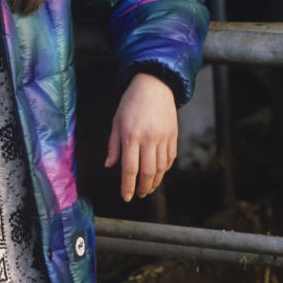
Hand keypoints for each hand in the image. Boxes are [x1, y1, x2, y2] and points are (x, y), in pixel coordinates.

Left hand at [104, 72, 177, 201]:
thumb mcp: (116, 121)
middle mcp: (149, 138)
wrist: (154, 85)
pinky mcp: (173, 135)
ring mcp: (163, 137)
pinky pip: (170, 158)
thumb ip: (113, 145)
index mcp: (131, 135)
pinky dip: (164, 170)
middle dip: (143, 188)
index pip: (130, 168)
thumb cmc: (131, 103)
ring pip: (161, 168)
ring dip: (155, 182)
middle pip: (148, 172)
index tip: (126, 197)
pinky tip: (158, 173)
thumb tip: (109, 165)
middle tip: (139, 195)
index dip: (128, 186)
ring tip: (148, 188)